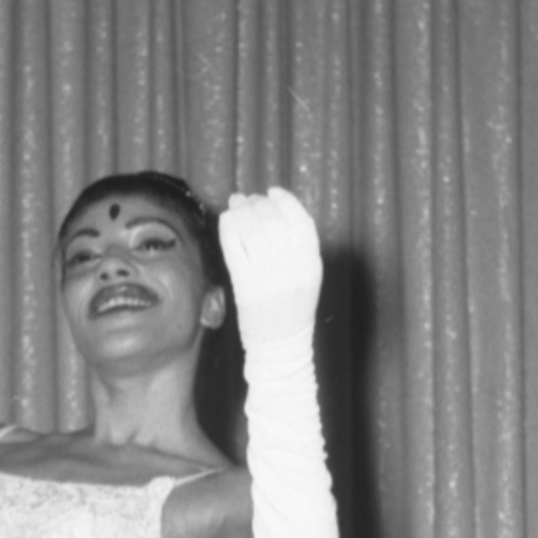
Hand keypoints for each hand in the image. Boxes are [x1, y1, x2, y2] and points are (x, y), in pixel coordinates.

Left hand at [218, 187, 321, 346]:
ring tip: (237, 203)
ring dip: (241, 209)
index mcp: (310, 263)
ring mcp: (266, 276)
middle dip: (258, 203)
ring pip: (250, 228)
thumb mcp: (307, 274)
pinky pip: (233, 245)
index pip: (299, 220)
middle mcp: (290, 267)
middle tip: (249, 200)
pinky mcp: (244, 284)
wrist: (281, 344)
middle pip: (272, 219)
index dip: (285, 200)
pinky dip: (228, 227)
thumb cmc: (293, 306)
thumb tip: (274, 207)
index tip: (272, 192)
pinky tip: (228, 219)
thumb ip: (298, 244)